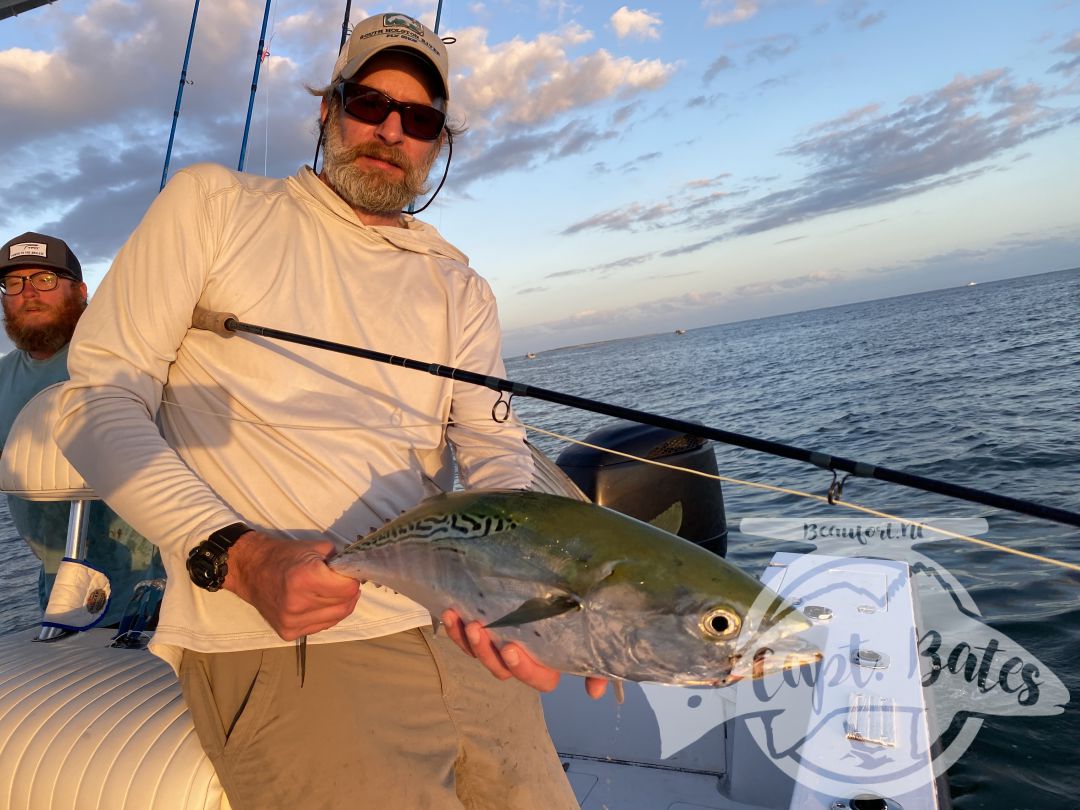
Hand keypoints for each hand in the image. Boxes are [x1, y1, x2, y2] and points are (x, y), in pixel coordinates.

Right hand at [223, 531, 359, 639]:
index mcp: (305, 578)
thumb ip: (338, 560)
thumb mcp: (314, 548)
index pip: (348, 589)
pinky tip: (319, 604)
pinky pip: (322, 626)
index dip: (352, 580)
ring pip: (336, 618)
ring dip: (340, 605)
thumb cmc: (284, 555)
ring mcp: (292, 621)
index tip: (348, 574)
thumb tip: (357, 572)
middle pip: (344, 605)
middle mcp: (298, 603)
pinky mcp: (288, 633)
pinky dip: (327, 615)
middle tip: (342, 583)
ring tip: (331, 593)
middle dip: (348, 593)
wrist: (250, 570)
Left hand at [441, 609, 607, 698]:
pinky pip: (465, 639)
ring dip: (468, 641)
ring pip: (480, 655)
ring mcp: (499, 647)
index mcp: (548, 665)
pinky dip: (455, 629)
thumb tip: (593, 694)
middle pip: (501, 669)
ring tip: (463, 620)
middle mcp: (521, 660)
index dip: (522, 668)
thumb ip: (596, 668)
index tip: (511, 647)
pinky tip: (450, 611)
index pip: (538, 679)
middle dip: (487, 653)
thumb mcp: (590, 640)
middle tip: (479, 629)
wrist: (562, 587)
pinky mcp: (483, 632)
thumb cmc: (576, 614)